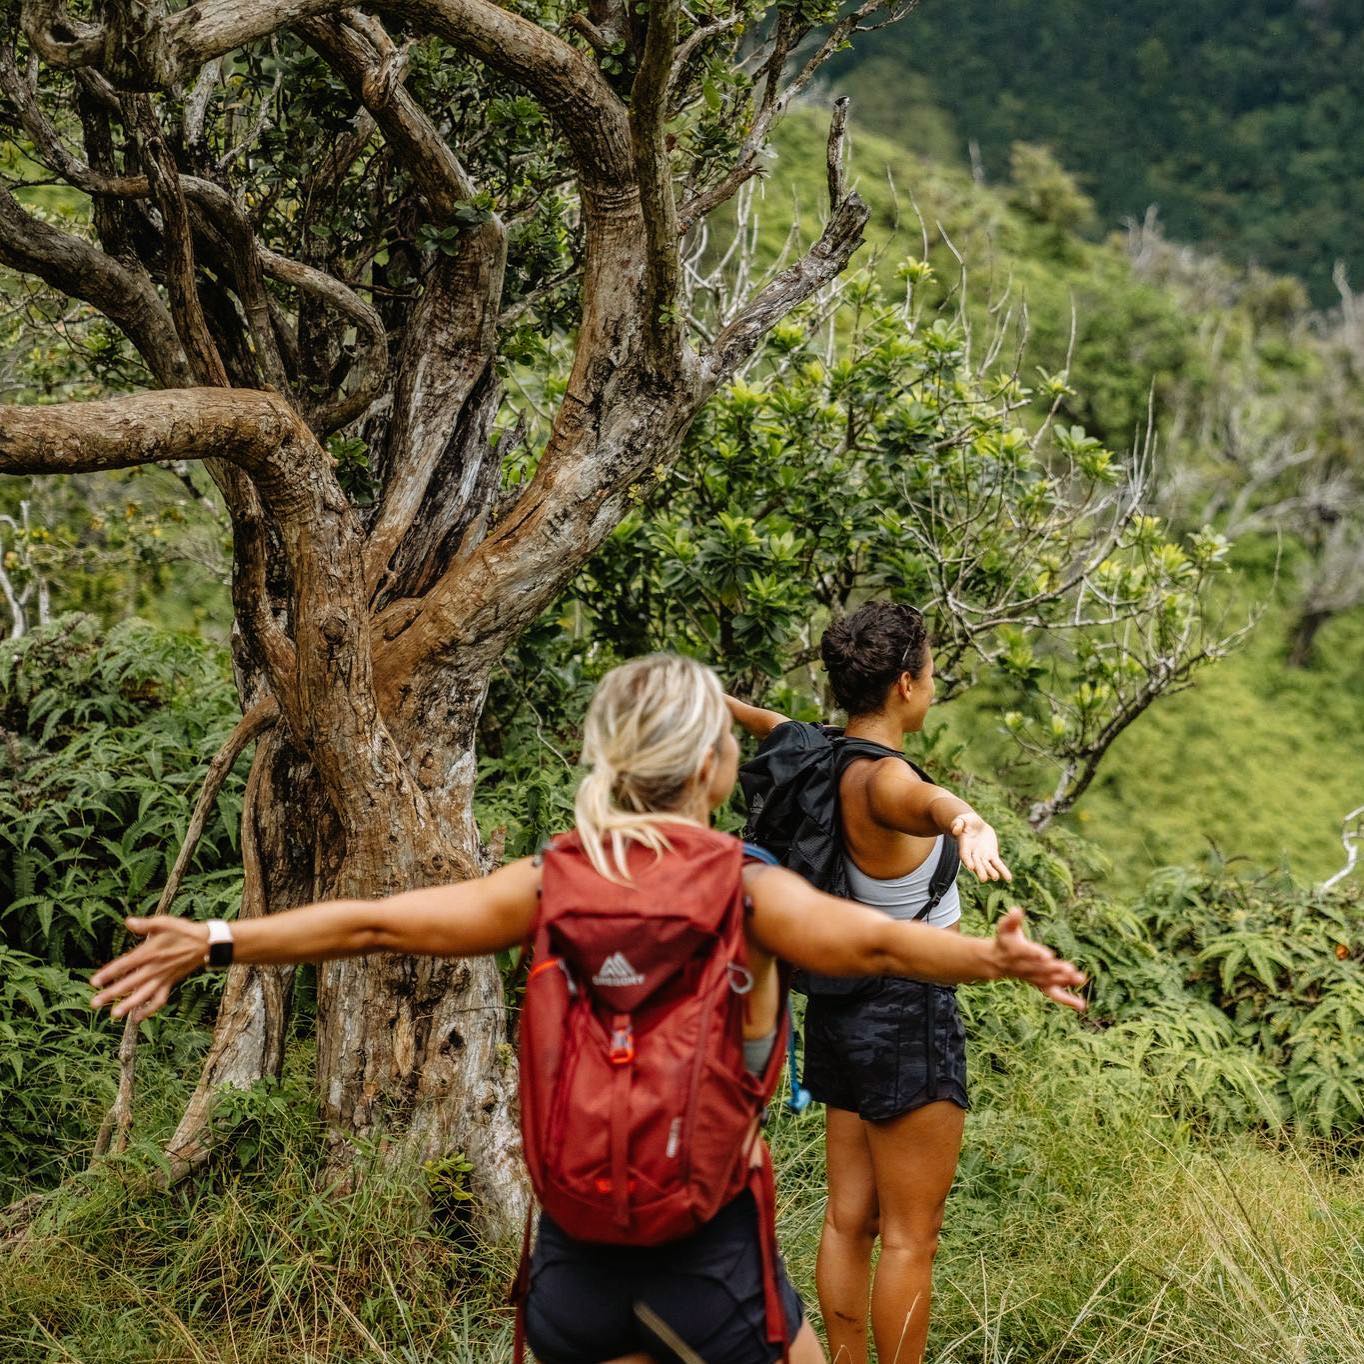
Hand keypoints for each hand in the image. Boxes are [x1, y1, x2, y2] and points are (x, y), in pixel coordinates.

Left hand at [90, 916, 209, 1022]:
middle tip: (94, 1003)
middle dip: (111, 994)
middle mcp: (155, 968)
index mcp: (150, 953)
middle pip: (130, 984)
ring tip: (114, 1014)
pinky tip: (137, 1017)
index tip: (94, 982)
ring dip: (128, 1006)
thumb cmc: (183, 931)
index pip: (124, 965)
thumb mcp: (165, 922)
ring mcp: (163, 978)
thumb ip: (145, 924)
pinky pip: (159, 1000)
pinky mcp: (170, 983)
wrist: (206, 943)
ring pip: (143, 995)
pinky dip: (149, 1010)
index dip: (108, 974)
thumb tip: (128, 921)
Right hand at [950, 812, 1012, 881]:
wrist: (975, 825)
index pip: (965, 855)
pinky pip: (998, 864)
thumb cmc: (965, 822)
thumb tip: (955, 830)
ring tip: (996, 877)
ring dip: (991, 872)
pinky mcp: (992, 855)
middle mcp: (973, 855)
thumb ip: (957, 825)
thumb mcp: (961, 820)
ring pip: (987, 866)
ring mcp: (983, 856)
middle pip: (976, 864)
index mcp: (964, 847)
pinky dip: (1003, 871)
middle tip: (983, 879)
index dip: (967, 861)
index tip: (970, 867)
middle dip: (980, 871)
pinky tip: (1008, 878)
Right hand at [989, 906, 1086, 1010]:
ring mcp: (1034, 978)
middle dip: (1056, 970)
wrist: (997, 962)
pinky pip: (1054, 994)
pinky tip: (1081, 1005)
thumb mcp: (1004, 927)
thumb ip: (1011, 919)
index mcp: (1017, 952)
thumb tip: (1016, 909)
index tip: (1048, 955)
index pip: (1027, 953)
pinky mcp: (1041, 985)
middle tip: (1070, 969)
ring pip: (1050, 981)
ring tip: (1080, 978)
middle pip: (1042, 969)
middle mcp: (1026, 967)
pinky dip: (1067, 1000)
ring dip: (1065, 981)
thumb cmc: (1004, 941)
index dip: (1037, 954)